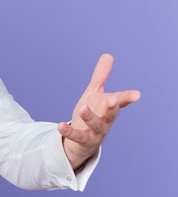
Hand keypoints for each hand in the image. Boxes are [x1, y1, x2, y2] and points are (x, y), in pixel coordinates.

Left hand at [57, 53, 140, 170]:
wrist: (82, 141)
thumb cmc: (92, 113)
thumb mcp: (94, 94)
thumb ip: (101, 76)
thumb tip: (108, 55)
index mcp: (109, 107)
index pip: (120, 101)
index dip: (128, 98)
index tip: (137, 95)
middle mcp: (105, 120)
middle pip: (112, 113)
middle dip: (113, 106)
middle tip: (113, 100)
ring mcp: (96, 132)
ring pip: (96, 125)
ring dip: (90, 117)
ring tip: (83, 107)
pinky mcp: (83, 140)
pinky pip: (77, 136)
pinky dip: (69, 131)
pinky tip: (60, 125)